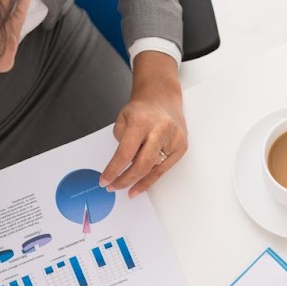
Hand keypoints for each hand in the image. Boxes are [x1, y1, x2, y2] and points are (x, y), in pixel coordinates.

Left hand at [101, 52, 185, 197]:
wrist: (163, 98)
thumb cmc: (142, 109)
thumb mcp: (122, 117)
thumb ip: (121, 140)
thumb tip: (124, 164)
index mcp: (142, 121)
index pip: (125, 153)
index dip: (113, 170)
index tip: (105, 180)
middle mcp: (160, 130)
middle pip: (141, 165)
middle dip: (125, 180)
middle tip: (113, 187)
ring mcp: (174, 139)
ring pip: (153, 169)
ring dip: (137, 181)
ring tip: (125, 188)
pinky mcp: (181, 146)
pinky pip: (163, 170)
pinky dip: (150, 179)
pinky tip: (140, 186)